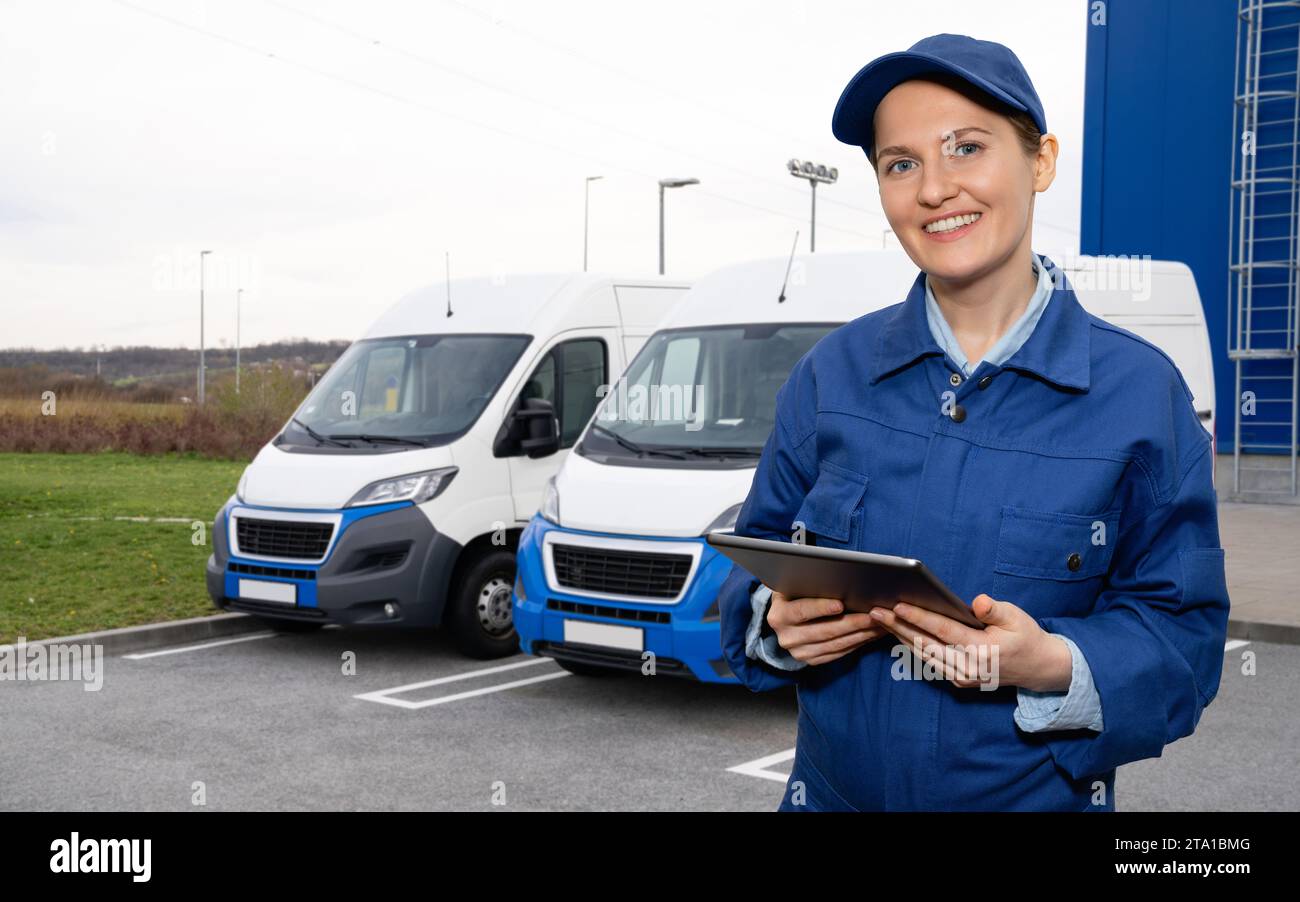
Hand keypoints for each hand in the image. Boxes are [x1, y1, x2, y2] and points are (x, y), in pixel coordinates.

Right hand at [766, 589, 889, 665]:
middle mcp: (787, 637)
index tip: (841, 603)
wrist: (785, 619)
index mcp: (779, 615)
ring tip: (879, 624)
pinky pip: (839, 653)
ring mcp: (799, 652)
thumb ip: (809, 584)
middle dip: (852, 622)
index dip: (821, 608)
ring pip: (836, 644)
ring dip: (861, 634)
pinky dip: (857, 643)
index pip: (801, 611)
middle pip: (824, 631)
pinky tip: (871, 634)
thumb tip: (835, 577)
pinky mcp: (812, 661)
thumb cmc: (794, 596)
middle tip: (873, 615)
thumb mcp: (794, 586)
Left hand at [868, 594, 1072, 691]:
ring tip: (879, 620)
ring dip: (899, 637)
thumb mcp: (1017, 618)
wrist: (1037, 668)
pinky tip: (897, 633)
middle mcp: (968, 667)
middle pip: (925, 644)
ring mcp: (962, 677)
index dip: (919, 618)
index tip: (897, 606)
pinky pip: (930, 662)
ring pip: (923, 655)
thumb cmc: (1026, 637)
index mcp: (982, 650)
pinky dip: (912, 647)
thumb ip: (995, 611)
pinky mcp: (959, 680)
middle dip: (898, 627)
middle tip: (874, 611)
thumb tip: (977, 602)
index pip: (943, 631)